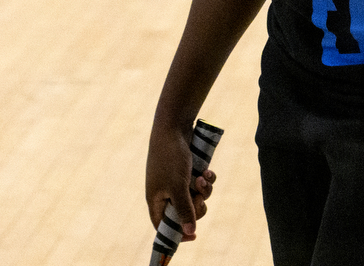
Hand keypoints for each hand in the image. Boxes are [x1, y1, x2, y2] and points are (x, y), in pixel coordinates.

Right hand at [145, 121, 215, 241]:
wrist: (174, 126)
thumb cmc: (171, 158)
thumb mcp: (178, 187)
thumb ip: (184, 210)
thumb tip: (189, 232)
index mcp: (155, 198)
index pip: (163, 224)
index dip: (177, 233)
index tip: (193, 237)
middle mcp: (165, 191)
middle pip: (184, 213)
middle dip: (196, 207)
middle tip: (198, 197)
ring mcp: (176, 180)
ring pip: (195, 198)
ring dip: (204, 191)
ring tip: (203, 178)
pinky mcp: (187, 171)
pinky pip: (200, 184)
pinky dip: (206, 179)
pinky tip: (207, 171)